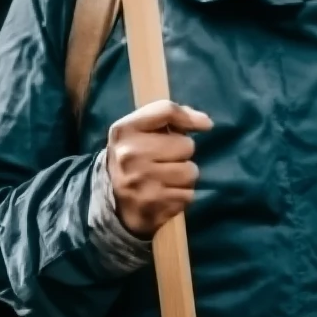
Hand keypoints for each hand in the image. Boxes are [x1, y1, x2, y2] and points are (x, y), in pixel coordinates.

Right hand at [107, 100, 212, 238]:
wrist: (111, 201)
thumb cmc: (134, 156)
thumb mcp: (140, 130)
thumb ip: (169, 118)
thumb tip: (206, 123)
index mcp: (125, 130)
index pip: (166, 111)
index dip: (190, 117)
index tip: (205, 125)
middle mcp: (129, 154)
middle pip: (186, 145)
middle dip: (183, 152)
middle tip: (168, 158)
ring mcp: (141, 182)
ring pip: (190, 172)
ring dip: (185, 175)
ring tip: (169, 176)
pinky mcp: (153, 206)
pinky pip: (188, 195)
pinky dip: (182, 194)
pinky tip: (166, 193)